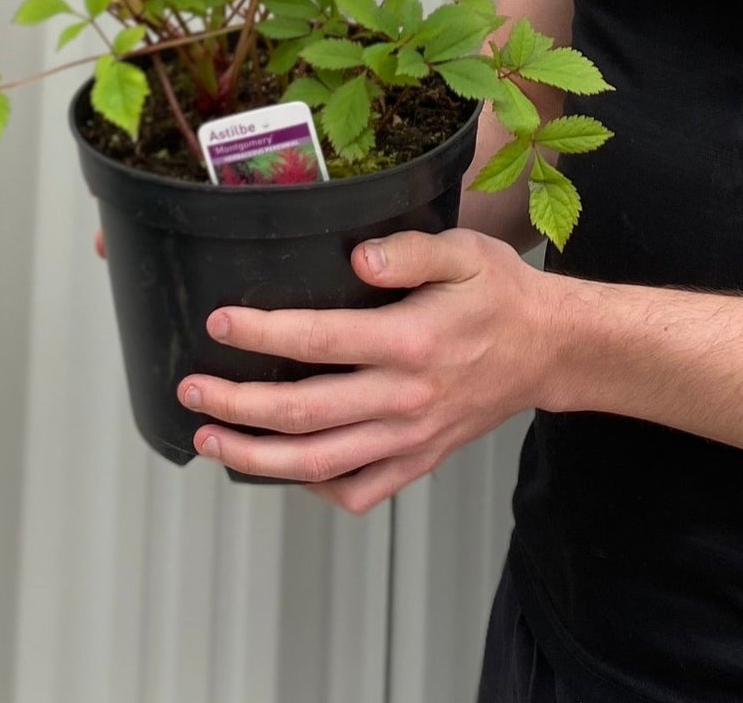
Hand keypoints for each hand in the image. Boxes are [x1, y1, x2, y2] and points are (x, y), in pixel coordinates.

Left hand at [178, 228, 557, 513]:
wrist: (551, 350)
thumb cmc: (501, 293)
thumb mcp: (465, 251)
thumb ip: (410, 251)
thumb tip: (358, 255)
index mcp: (411, 342)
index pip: (321, 341)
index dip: (264, 333)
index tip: (220, 323)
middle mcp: (405, 397)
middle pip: (305, 414)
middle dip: (237, 405)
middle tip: (191, 390)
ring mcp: (411, 437)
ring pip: (319, 462)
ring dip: (256, 457)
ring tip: (209, 440)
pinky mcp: (419, 459)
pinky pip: (358, 490)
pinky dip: (313, 487)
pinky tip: (283, 468)